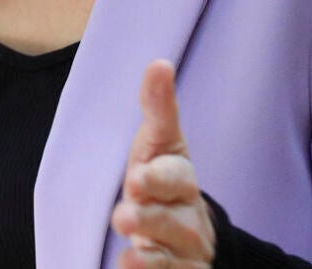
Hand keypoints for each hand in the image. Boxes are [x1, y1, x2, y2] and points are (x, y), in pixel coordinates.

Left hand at [110, 60, 216, 268]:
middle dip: (151, 218)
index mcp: (180, 180)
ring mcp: (187, 252)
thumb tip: (159, 64)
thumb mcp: (159, 145)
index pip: (177, 176)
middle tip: (122, 216)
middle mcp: (188, 218)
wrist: (187, 233)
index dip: (159, 178)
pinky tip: (130, 268)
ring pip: (174, 256)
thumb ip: (158, 109)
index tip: (136, 177)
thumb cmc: (163, 181)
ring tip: (128, 254)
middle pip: (174, 220)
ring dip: (151, 256)